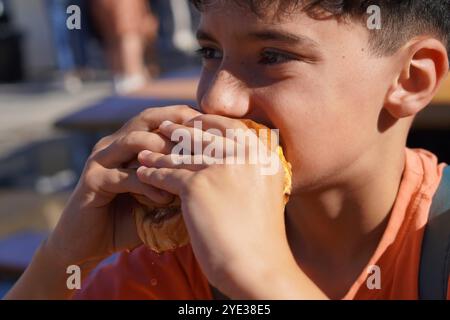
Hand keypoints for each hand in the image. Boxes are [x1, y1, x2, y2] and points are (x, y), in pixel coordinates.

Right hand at [45, 105, 201, 268]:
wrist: (86, 243)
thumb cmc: (127, 219)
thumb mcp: (157, 197)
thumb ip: (177, 184)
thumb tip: (213, 177)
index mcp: (129, 142)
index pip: (161, 118)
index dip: (188, 119)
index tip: (215, 130)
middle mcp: (114, 143)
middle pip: (148, 118)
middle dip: (178, 126)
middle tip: (203, 141)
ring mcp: (101, 159)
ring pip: (135, 140)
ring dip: (163, 153)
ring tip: (184, 170)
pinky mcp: (92, 179)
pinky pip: (125, 176)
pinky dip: (147, 185)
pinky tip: (164, 199)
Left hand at [136, 114, 303, 297]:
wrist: (258, 267)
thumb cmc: (262, 237)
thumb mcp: (264, 193)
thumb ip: (250, 171)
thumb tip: (231, 158)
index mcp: (264, 156)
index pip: (232, 128)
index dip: (209, 122)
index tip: (193, 120)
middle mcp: (246, 156)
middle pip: (206, 136)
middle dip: (181, 130)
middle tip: (164, 126)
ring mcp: (222, 168)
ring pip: (183, 155)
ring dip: (160, 152)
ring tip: (144, 150)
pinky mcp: (198, 186)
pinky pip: (169, 175)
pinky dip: (153, 174)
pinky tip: (142, 173)